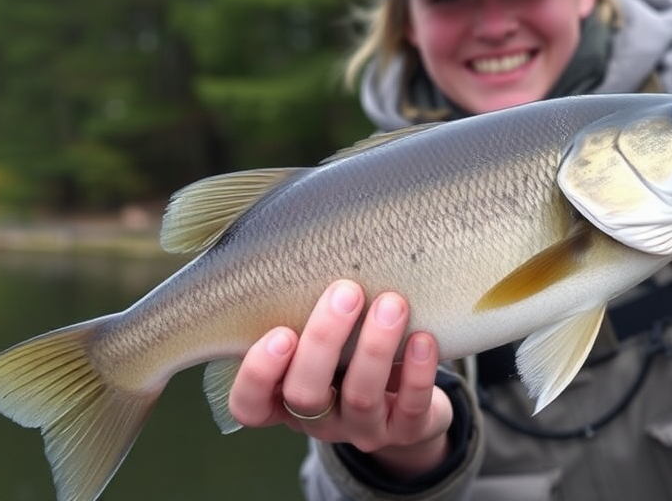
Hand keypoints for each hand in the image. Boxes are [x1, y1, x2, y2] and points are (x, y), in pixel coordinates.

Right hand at [228, 280, 452, 479]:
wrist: (409, 402)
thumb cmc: (352, 355)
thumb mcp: (324, 338)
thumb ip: (308, 309)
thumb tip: (312, 239)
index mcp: (285, 398)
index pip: (249, 405)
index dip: (257, 375)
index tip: (281, 332)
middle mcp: (318, 420)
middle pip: (304, 395)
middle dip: (323, 341)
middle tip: (346, 291)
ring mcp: (361, 430)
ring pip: (360, 398)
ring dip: (375, 346)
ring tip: (392, 303)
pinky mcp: (406, 432)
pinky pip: (411, 408)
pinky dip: (417, 372)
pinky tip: (423, 339)